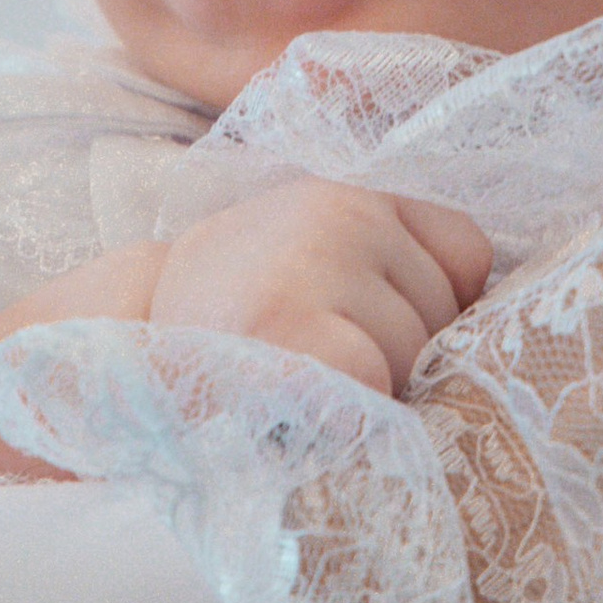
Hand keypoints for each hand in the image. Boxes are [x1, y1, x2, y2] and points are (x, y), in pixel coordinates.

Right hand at [150, 181, 491, 397]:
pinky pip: (374, 383)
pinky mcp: (294, 323)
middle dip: (399, 356)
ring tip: (297, 381)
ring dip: (371, 389)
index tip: (363, 329)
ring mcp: (320, 260)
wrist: (122, 353)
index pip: (466, 254)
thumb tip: (480, 326)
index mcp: (354, 189)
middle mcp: (343, 208)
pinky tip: (296, 405)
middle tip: (315, 362)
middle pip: (445, 313)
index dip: (429, 311)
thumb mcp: (315, 264)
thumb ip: (391, 266)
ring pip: (415, 354)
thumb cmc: (238, 326)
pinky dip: (347, 413)